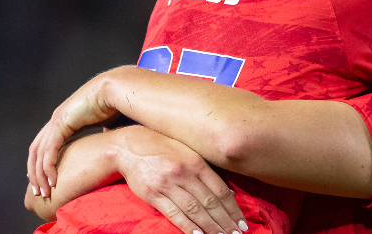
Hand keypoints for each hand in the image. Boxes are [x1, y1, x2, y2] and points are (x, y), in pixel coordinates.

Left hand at [28, 73, 117, 198]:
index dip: (42, 163)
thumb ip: (103, 135)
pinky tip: (52, 180)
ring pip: (38, 153)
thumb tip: (108, 144)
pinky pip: (48, 151)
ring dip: (39, 175)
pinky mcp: (61, 123)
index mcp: (66, 119)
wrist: (119, 90)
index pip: (45, 144)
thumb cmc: (118, 104)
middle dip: (35, 173)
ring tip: (45, 192)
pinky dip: (48, 167)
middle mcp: (57, 119)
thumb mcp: (108, 125)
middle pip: (36, 151)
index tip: (46, 179)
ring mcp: (56, 121)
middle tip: (39, 191)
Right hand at [115, 125, 246, 233]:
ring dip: (210, 226)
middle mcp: (185, 173)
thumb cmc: (164, 149)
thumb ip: (206, 171)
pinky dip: (186, 225)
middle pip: (210, 202)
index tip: (242, 222)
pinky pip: (173, 213)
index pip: (220, 190)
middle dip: (225, 221)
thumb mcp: (189, 152)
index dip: (233, 209)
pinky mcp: (152, 194)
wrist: (130, 147)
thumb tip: (228, 193)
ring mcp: (168, 184)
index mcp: (197, 162)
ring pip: (194, 209)